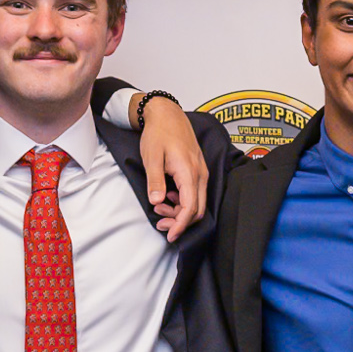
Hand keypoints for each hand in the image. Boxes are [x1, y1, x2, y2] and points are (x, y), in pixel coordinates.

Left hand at [138, 95, 206, 238]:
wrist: (167, 115)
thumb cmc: (159, 133)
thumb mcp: (151, 157)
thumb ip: (155, 180)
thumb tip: (157, 202)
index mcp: (189, 172)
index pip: (190, 207)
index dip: (181, 225)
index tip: (171, 236)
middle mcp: (200, 174)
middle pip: (197, 209)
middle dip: (180, 222)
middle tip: (160, 224)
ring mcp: (201, 172)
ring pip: (197, 202)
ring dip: (180, 212)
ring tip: (159, 208)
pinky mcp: (198, 171)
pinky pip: (195, 193)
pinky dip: (182, 201)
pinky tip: (167, 197)